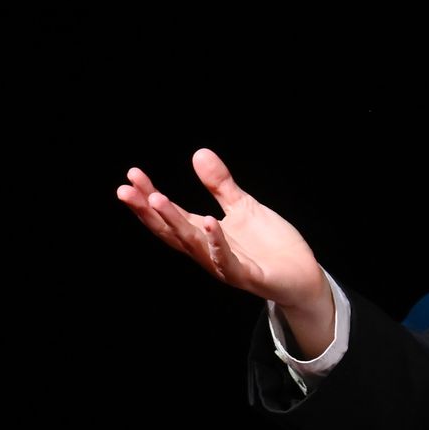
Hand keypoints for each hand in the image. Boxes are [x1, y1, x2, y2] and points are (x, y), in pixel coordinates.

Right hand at [115, 148, 327, 311]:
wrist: (303, 276)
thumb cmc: (270, 245)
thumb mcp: (243, 207)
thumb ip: (220, 185)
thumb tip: (198, 152)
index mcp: (204, 235)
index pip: (170, 215)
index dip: (149, 197)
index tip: (131, 174)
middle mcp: (208, 252)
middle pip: (171, 231)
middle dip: (147, 210)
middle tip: (125, 190)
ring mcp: (226, 267)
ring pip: (194, 245)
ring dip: (174, 222)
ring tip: (157, 198)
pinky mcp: (249, 276)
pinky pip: (229, 262)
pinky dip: (217, 243)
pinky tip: (209, 222)